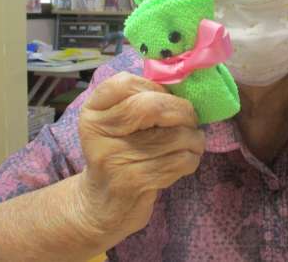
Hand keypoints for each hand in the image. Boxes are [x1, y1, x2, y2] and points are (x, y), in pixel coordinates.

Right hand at [75, 72, 204, 247]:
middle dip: (182, 110)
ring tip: (193, 141)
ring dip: (194, 137)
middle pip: (151, 107)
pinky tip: (186, 159)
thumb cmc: (120, 152)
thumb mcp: (117, 124)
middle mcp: (98, 132)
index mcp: (93, 111)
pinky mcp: (133, 182)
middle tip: (191, 119)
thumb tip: (183, 84)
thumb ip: (140, 100)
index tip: (168, 98)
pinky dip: (192, 158)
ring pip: (173, 135)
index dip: (156, 87)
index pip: (124, 83)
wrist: (102, 204)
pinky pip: (179, 160)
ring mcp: (114, 158)